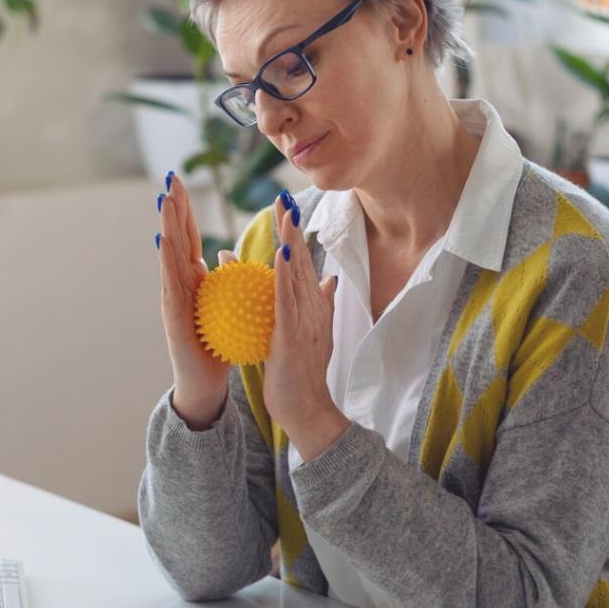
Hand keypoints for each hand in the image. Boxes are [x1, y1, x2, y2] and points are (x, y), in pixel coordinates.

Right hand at [156, 172, 231, 428]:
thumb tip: (239, 258)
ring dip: (167, 224)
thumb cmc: (221, 346)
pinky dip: (167, 258)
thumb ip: (232, 282)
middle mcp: (179, 282)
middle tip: (169, 176)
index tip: (181, 180)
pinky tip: (165, 240)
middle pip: (176, 236)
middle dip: (172, 207)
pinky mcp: (171, 311)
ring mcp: (172, 295)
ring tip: (164, 199)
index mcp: (194, 278)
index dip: (186, 209)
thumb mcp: (230, 307)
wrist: (206, 382)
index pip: (190, 236)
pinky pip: (170, 280)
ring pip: (169, 253)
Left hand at [264, 191, 348, 459]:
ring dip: (291, 241)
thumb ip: (316, 306)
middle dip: (294, 228)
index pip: (303, 265)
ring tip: (284, 213)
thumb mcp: (310, 334)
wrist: (308, 410)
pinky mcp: (295, 335)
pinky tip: (281, 253)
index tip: (285, 209)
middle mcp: (314, 309)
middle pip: (303, 260)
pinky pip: (288, 299)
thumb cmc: (303, 375)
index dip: (295, 236)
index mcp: (313, 308)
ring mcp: (306, 321)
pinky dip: (285, 275)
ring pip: (297, 273)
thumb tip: (327, 279)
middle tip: (283, 197)